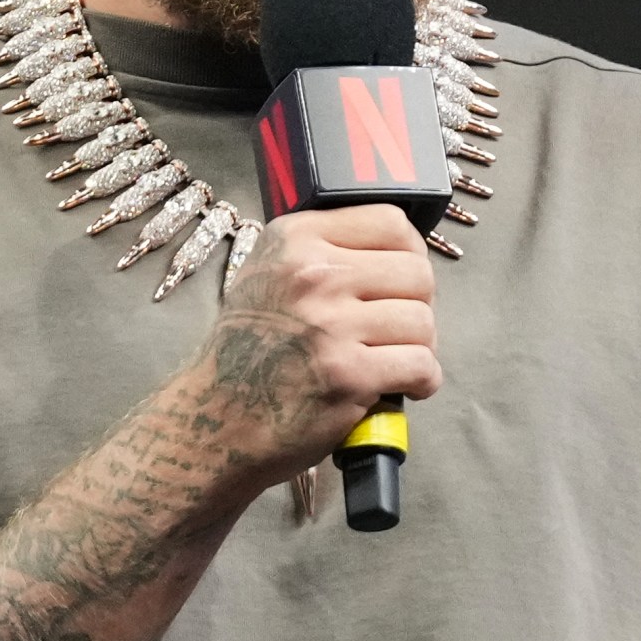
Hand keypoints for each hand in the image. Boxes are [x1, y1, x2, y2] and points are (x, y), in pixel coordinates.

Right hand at [193, 204, 438, 476]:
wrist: (217, 417)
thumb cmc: (249, 348)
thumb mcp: (268, 272)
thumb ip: (324, 250)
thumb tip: (401, 249)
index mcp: (294, 239)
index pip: (390, 223)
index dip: (409, 254)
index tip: (400, 280)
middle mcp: (311, 274)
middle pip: (416, 273)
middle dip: (418, 304)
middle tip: (398, 328)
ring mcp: (330, 325)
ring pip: (423, 322)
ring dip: (420, 346)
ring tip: (395, 359)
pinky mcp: (349, 376)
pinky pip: (422, 365)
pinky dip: (423, 380)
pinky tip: (404, 386)